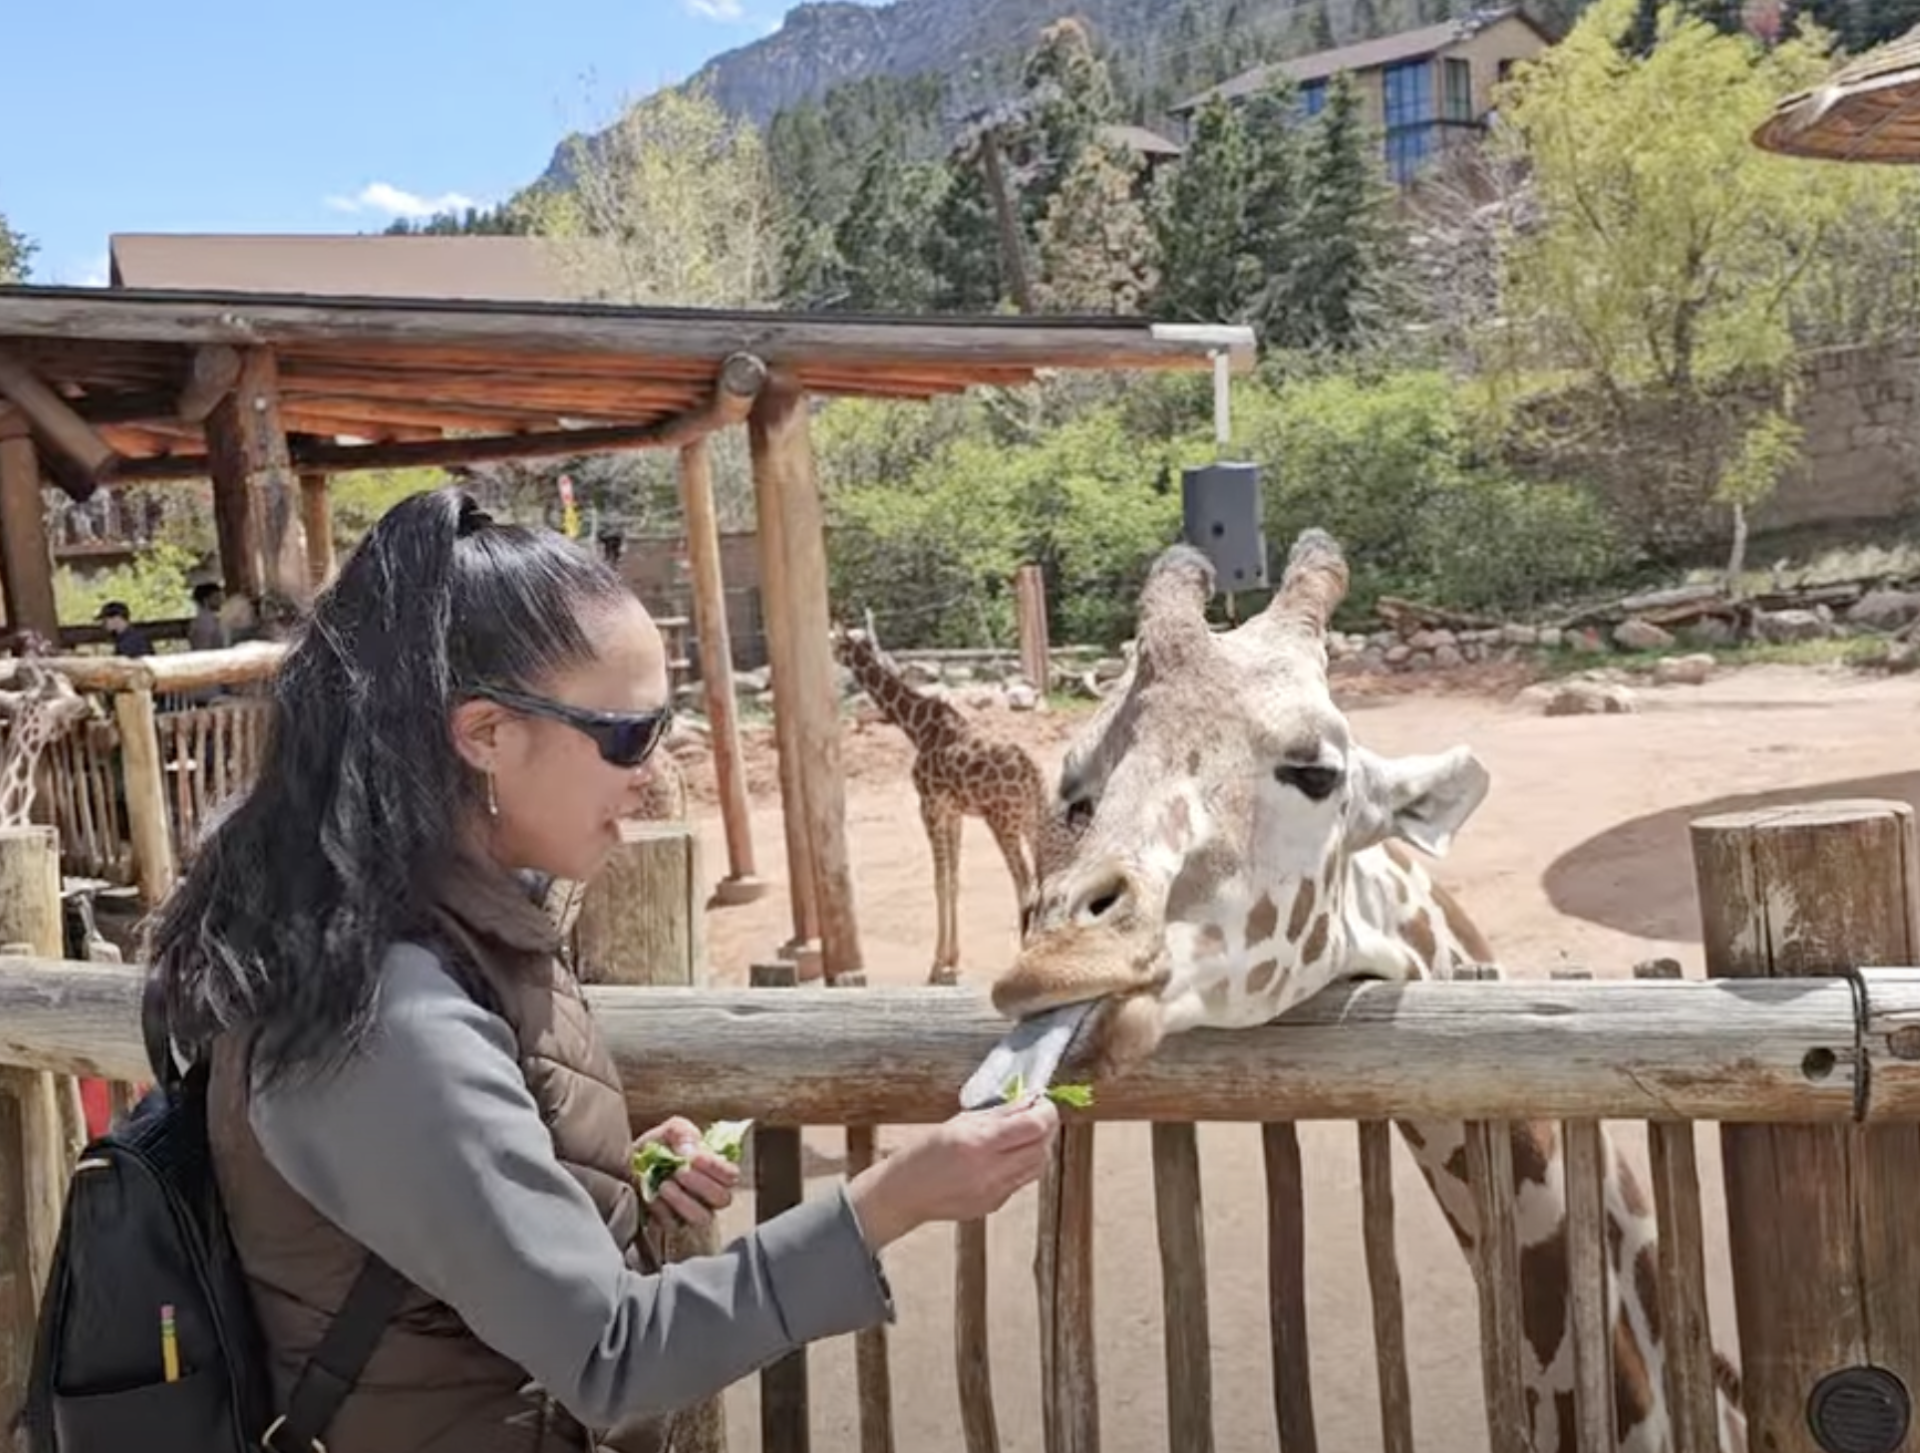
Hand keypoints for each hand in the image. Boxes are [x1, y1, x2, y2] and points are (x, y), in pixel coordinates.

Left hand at [635, 1116, 738, 1230]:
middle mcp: (709, 1194)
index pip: (731, 1175)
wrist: (628, 1165)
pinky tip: (653, 1197)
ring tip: (664, 1185)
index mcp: (715, 1169)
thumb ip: (683, 1132)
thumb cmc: (656, 1147)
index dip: (716, 1168)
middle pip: (723, 1198)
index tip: (694, 1158)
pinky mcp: (673, 1226)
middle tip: (679, 1172)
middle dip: (701, 1184)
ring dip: (683, 1201)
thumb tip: (689, 1151)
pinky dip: (662, 1210)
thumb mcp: (670, 1130)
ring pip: (702, 1217)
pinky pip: (675, 1226)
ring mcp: (693, 1212)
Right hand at [846, 1094, 1059, 1251]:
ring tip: (1024, 1133)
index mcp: (978, 1144)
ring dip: (1038, 1146)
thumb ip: (997, 1113)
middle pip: (1042, 1147)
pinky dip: (1023, 1164)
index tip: (1042, 1101)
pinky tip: (1007, 1155)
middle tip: (1037, 1113)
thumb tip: (1028, 1100)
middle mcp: (990, 1171)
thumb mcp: (958, 1122)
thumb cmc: (923, 1153)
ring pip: (1037, 1166)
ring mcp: (994, 1192)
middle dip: (1045, 1127)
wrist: (903, 1194)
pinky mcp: (994, 1205)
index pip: (1033, 1126)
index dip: (1045, 1111)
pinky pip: (1021, 1181)